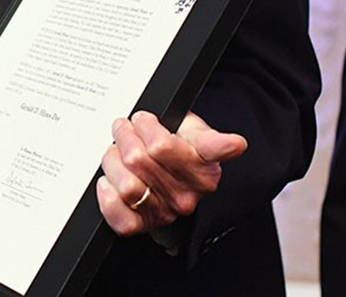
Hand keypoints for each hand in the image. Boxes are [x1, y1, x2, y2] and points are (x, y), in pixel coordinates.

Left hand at [95, 111, 246, 236]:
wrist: (173, 174)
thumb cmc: (184, 148)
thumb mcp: (198, 134)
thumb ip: (213, 139)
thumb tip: (237, 145)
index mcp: (204, 172)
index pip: (163, 146)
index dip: (147, 128)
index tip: (144, 119)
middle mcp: (187, 196)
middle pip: (138, 159)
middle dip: (125, 137)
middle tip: (125, 129)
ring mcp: (165, 213)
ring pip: (127, 185)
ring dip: (113, 162)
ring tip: (117, 152)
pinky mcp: (144, 225)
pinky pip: (120, 216)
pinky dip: (108, 197)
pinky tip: (110, 181)